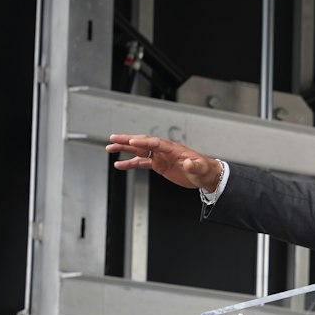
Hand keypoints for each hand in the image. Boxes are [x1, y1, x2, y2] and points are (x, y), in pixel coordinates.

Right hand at [106, 133, 222, 191]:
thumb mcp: (200, 168)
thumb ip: (194, 165)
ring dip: (124, 149)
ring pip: (139, 151)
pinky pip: (141, 162)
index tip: (132, 141)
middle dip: (128, 141)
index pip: (155, 143)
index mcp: (173, 149)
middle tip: (114, 139)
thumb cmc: (204, 170)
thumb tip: (188, 163)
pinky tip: (120, 165)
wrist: (205, 175)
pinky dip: (130, 163)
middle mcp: (164, 151)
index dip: (144, 142)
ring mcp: (160, 157)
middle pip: (143, 142)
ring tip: (110, 148)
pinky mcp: (159, 165)